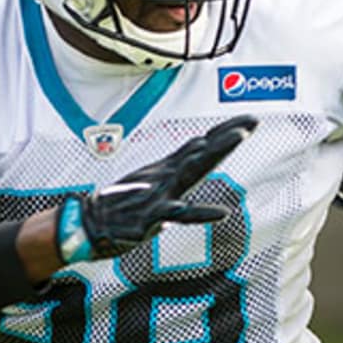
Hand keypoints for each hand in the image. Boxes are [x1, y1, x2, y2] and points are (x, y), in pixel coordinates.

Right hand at [55, 115, 257, 262]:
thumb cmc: (126, 204)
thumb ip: (180, 165)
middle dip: (228, 137)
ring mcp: (161, 194)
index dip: (225, 133)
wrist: (90, 223)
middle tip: (252, 121)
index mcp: (169, 171)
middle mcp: (168, 177)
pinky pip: (182, 215)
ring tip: (236, 138)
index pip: (202, 148)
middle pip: (204, 154)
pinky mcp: (154, 216)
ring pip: (193, 172)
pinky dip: (202, 213)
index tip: (251, 119)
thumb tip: (201, 143)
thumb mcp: (156, 181)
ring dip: (215, 154)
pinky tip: (222, 212)